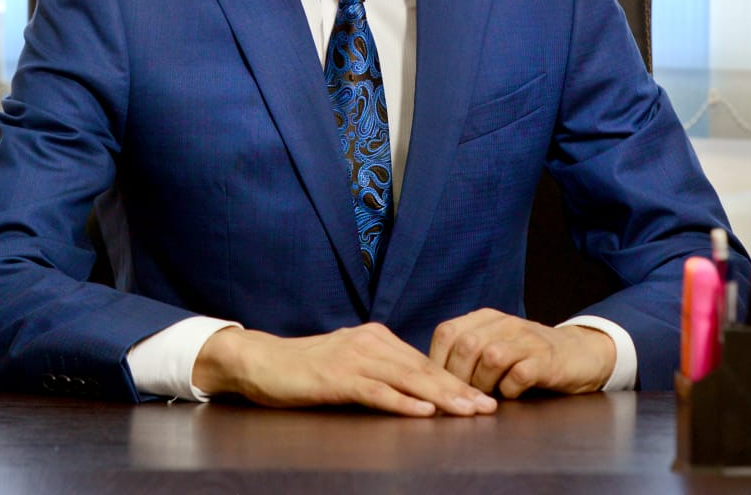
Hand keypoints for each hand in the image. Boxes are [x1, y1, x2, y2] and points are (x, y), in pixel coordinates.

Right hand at [192, 323, 498, 417]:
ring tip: (467, 412)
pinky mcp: (337, 377)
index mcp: (377, 337)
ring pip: (407, 379)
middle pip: (423, 369)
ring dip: (441, 397)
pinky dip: (402, 402)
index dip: (456, 381)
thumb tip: (413, 389)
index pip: (425, 362)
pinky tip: (423, 412)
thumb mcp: (350, 364)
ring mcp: (354, 358)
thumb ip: (379, 371)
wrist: (261, 361)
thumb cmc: (305, 368)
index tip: (484, 398)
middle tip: (488, 408)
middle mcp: (371, 342)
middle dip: (459, 390)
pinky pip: (376, 391)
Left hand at [428, 309, 615, 398]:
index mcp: (485, 318)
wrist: (579, 352)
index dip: (436, 362)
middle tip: (460, 399)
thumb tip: (430, 380)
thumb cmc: (528, 355)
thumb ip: (466, 354)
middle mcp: (504, 324)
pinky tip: (510, 396)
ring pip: (490, 357)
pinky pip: (519, 374)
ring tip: (485, 399)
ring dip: (482, 385)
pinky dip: (509, 390)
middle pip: (465, 345)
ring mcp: (527, 340)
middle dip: (457, 378)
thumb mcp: (494, 344)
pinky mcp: (546, 360)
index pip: (446, 332)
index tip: (435, 387)